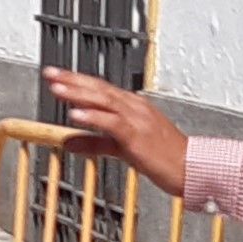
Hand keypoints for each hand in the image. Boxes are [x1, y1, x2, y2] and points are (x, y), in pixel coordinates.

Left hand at [42, 69, 189, 197]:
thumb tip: (68, 142)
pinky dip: (94, 117)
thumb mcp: (122, 148)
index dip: (77, 80)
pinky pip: (113, 123)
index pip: (100, 88)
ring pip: (104, 101)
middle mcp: (135, 108)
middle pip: (99, 89)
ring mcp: (138, 120)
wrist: (192, 168)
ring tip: (57, 89)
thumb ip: (94, 143)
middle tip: (50, 73)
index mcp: (133, 107)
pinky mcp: (138, 136)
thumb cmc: (164, 157)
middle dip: (72, 80)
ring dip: (79, 93)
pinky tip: (76, 114)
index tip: (56, 76)